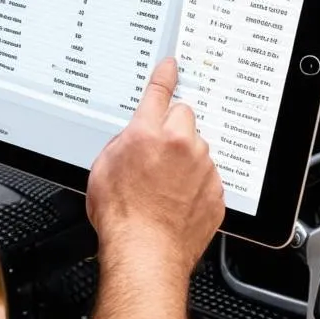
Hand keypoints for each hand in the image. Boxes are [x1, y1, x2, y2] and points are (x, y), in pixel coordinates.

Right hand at [86, 58, 224, 276]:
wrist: (146, 253)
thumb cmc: (121, 217)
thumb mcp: (104, 168)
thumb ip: (123, 143)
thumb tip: (133, 139)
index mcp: (149, 133)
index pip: (159, 92)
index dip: (165, 76)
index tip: (172, 65)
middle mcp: (181, 144)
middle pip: (183, 118)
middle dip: (172, 129)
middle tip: (156, 155)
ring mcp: (203, 168)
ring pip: (197, 149)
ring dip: (185, 160)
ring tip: (164, 188)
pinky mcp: (215, 191)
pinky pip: (207, 178)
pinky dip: (195, 186)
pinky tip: (177, 203)